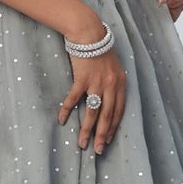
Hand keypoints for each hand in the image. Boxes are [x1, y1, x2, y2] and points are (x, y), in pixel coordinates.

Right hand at [58, 35, 125, 155]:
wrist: (89, 33)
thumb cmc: (100, 49)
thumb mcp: (113, 67)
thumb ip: (113, 83)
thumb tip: (109, 100)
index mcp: (120, 84)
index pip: (118, 111)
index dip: (113, 128)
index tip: (107, 140)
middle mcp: (111, 85)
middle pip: (107, 116)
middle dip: (102, 135)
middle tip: (97, 150)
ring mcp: (96, 82)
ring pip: (92, 112)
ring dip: (86, 129)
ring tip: (82, 143)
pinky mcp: (82, 78)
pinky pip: (74, 99)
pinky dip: (67, 110)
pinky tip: (62, 120)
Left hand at [140, 0, 182, 22]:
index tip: (161, 0)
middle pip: (181, 2)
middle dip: (168, 4)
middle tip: (155, 1)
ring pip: (176, 10)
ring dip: (165, 9)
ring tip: (155, 3)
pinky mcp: (175, 4)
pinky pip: (171, 13)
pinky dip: (164, 12)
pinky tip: (157, 10)